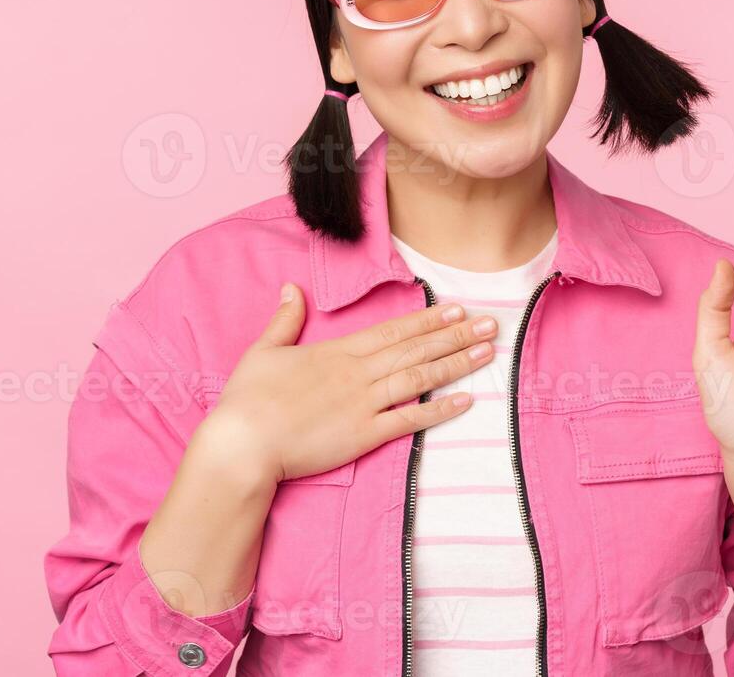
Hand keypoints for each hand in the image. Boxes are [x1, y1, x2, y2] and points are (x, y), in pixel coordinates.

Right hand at [198, 286, 498, 483]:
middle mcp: (357, 373)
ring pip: (420, 378)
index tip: (456, 307)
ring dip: (456, 364)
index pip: (392, 331)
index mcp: (337, 352)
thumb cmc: (247, 401)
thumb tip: (291, 289)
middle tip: (491, 323)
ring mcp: (363, 404)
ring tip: (487, 352)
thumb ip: (284, 320)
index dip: (427, 319)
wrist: (242, 444)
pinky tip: (466, 401)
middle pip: (415, 349)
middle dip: (455, 334)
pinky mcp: (363, 435)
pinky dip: (439, 411)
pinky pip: (409, 421)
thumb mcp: (263, 351)